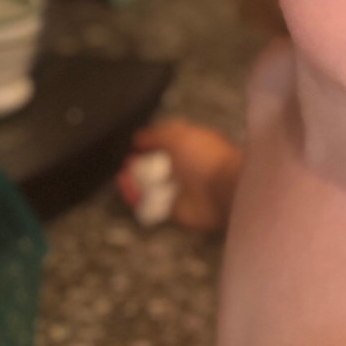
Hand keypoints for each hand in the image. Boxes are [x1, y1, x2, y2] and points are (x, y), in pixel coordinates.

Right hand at [116, 119, 241, 232]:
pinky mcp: (176, 211)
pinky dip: (138, 200)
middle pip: (158, 167)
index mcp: (192, 146)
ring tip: (122, 178)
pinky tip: (128, 191)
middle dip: (140, 166)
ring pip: (152, 187)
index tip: (136, 146)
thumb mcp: (177, 134)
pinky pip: (152, 206)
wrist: (223, 189)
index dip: (151, 145)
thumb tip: (138, 138)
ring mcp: (182, 191)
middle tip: (127, 165)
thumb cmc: (204, 156)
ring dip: (135, 183)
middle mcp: (187, 168)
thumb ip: (156, 135)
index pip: (168, 144)